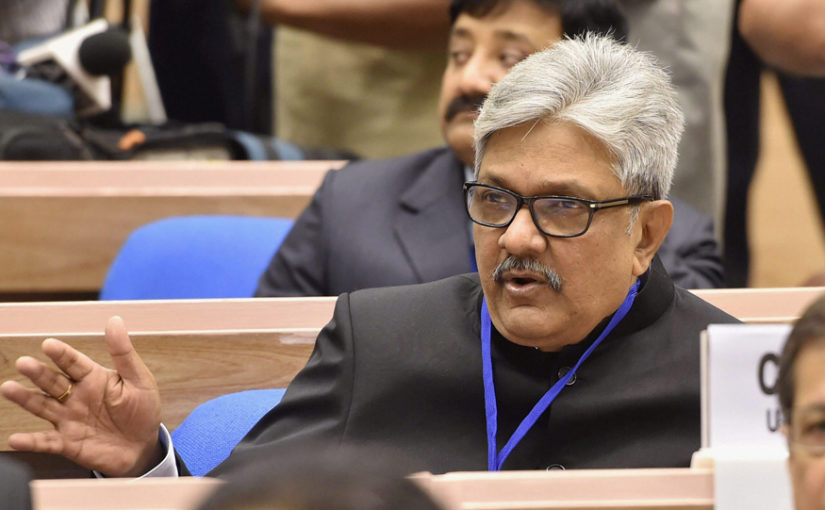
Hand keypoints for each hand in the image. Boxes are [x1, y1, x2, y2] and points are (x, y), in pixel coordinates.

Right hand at [0, 316, 162, 476]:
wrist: (142, 446)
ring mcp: (69, 419)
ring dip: (25, 398)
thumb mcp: (139, 380)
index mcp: (94, 378)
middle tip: (23, 363)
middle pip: (54, 381)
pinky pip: (46, 442)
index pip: (75, 363)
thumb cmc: (142, 409)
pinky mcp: (68, 443)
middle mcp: (76, 396)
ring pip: (43, 406)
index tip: (49, 344)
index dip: (62, 354)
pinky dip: (31, 441)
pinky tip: (16, 439)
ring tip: (7, 388)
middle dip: (38, 372)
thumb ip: (124, 354)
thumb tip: (115, 320)